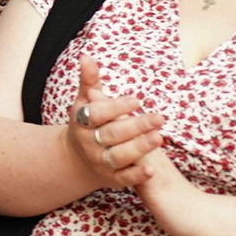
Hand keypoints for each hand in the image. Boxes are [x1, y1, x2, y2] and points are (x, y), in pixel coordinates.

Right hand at [65, 59, 161, 193]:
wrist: (76, 159)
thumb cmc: (87, 123)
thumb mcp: (84, 102)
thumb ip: (89, 81)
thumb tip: (86, 56)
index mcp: (82, 122)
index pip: (97, 114)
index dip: (115, 107)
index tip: (135, 100)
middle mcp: (88, 143)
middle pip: (112, 134)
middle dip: (136, 126)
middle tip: (159, 118)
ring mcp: (99, 162)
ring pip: (119, 156)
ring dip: (140, 148)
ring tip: (159, 138)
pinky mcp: (111, 179)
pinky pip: (124, 178)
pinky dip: (137, 175)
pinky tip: (151, 169)